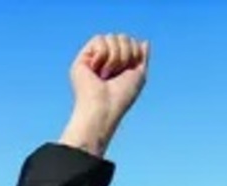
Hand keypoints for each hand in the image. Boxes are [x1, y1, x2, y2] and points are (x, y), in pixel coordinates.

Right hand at [60, 34, 149, 155]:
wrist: (104, 107)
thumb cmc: (121, 96)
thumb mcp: (138, 75)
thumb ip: (142, 57)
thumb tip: (144, 41)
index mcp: (118, 63)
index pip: (130, 42)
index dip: (134, 52)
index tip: (130, 70)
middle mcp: (105, 60)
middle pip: (122, 37)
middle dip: (126, 53)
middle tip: (118, 72)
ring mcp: (93, 58)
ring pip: (110, 37)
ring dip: (115, 56)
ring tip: (107, 74)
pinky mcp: (82, 59)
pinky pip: (98, 39)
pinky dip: (102, 55)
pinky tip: (96, 70)